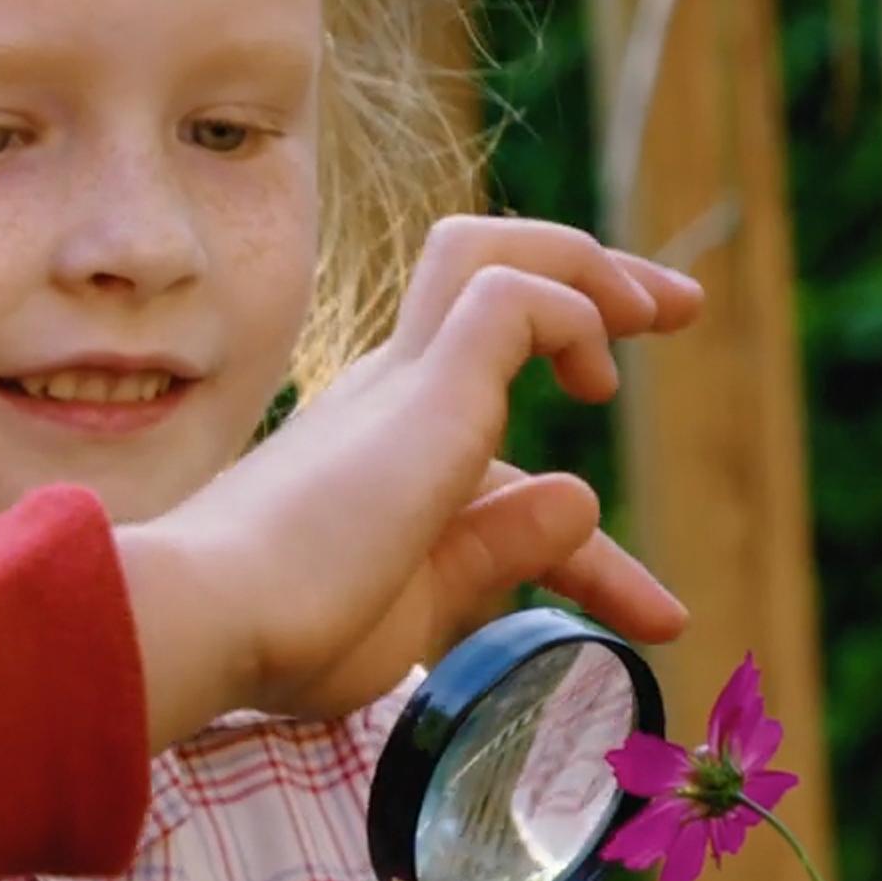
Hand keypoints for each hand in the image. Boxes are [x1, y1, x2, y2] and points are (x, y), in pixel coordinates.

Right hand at [121, 218, 702, 742]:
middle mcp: (385, 395)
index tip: (660, 617)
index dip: (597, 547)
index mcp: (378, 456)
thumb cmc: (287, 629)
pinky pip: (514, 296)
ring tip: (651, 313)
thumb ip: (497, 551)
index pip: (500, 466)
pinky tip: (593, 379)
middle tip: (670, 309)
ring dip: (583, 267)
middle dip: (588, 278)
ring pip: (486, 251)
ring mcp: (400, 382)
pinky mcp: (424, 384)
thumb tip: (581, 495)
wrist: (210, 615)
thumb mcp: (422, 603)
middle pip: (477, 276)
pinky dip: (572, 316)